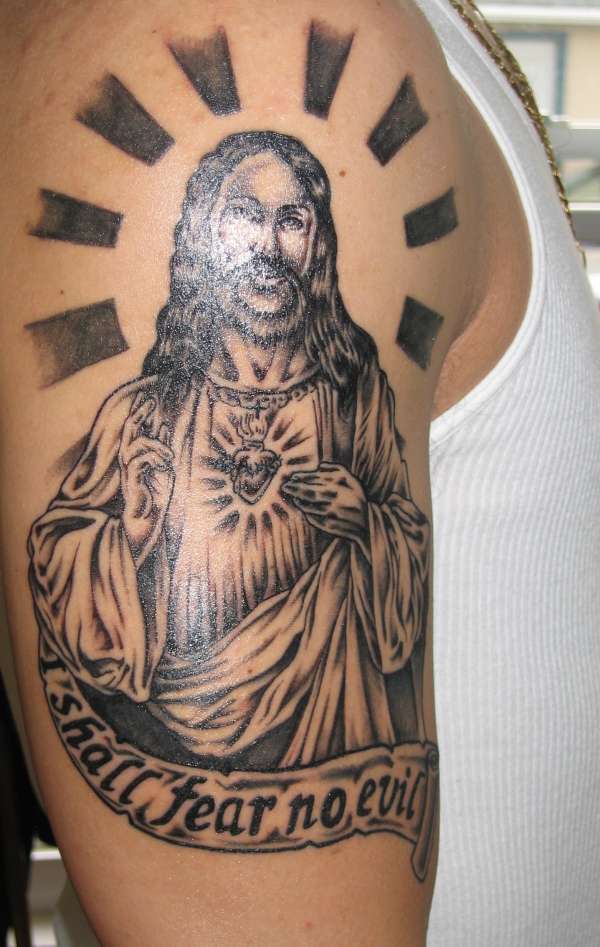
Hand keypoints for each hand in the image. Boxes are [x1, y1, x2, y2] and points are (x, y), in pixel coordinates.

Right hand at [119, 394, 173, 564]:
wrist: (146, 524)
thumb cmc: (155, 499)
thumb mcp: (164, 469)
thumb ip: (161, 450)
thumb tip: (165, 427)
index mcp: (137, 457)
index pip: (136, 430)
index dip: (142, 414)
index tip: (151, 399)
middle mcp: (129, 462)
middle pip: (129, 431)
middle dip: (139, 414)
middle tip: (150, 400)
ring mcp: (128, 471)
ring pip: (134, 444)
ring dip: (155, 444)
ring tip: (169, 454)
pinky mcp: (131, 481)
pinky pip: (139, 460)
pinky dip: (155, 457)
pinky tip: (166, 464)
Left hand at [281, 462, 368, 551]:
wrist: (368, 524)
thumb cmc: (358, 499)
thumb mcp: (353, 480)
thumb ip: (337, 470)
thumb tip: (319, 465)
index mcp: (340, 487)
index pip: (316, 480)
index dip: (302, 478)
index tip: (293, 477)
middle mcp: (335, 500)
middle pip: (309, 493)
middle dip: (295, 488)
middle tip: (285, 486)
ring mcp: (331, 514)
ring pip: (309, 506)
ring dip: (299, 501)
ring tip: (294, 496)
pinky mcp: (328, 526)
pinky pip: (313, 518)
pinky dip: (307, 513)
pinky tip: (303, 508)